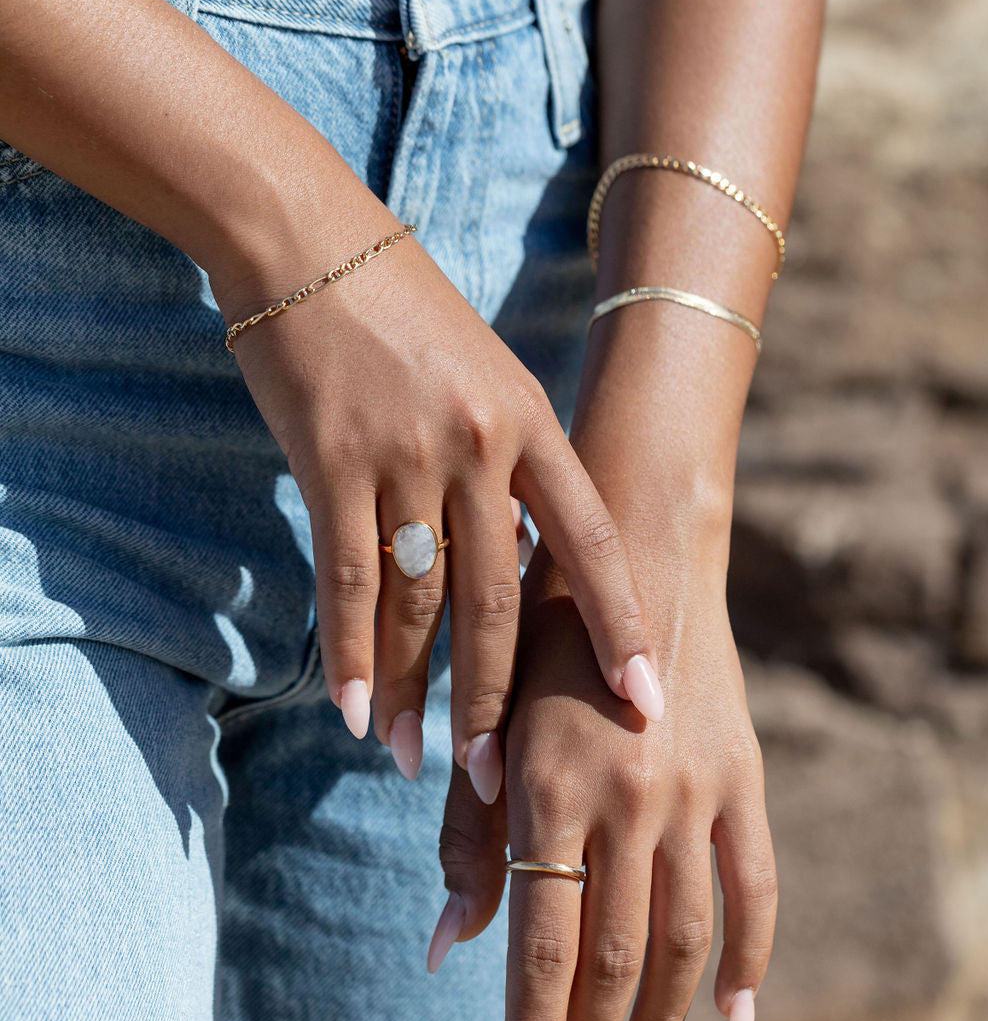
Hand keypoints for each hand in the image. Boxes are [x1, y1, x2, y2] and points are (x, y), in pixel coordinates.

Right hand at [210, 189, 664, 787]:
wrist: (307, 241)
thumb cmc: (401, 312)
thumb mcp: (483, 374)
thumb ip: (512, 461)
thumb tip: (529, 556)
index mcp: (531, 423)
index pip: (590, 542)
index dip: (622, 625)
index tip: (647, 700)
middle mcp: (480, 444)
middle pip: (501, 599)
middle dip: (502, 698)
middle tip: (502, 779)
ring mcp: (405, 454)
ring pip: (420, 604)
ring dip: (415, 692)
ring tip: (411, 761)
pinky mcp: (331, 462)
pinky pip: (347, 581)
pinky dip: (349, 653)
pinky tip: (351, 708)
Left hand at [431, 522, 777, 1020]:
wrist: (637, 549)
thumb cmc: (537, 637)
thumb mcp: (490, 725)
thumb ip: (469, 837)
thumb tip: (445, 949)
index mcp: (548, 784)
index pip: (541, 941)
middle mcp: (626, 797)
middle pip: (614, 956)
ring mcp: (694, 791)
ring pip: (684, 938)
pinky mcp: (744, 779)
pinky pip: (757, 890)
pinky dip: (748, 963)